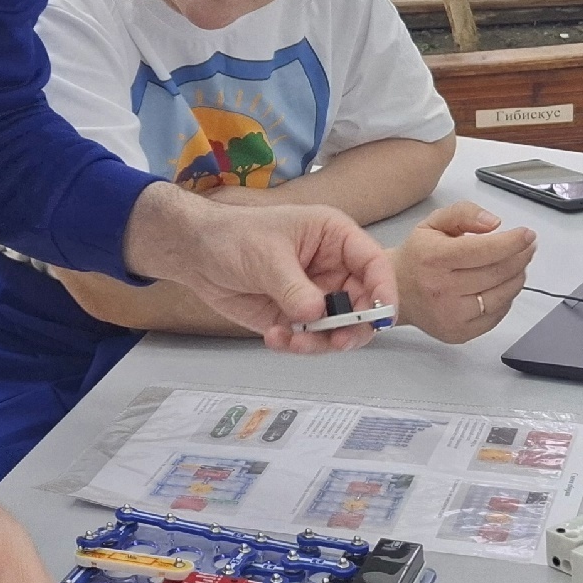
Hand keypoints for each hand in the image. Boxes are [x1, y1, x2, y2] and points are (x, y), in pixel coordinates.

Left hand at [122, 182, 397, 354]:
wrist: (197, 255)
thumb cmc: (235, 237)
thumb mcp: (267, 256)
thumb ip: (295, 287)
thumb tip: (318, 315)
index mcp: (336, 238)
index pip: (374, 264)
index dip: (384, 290)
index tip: (380, 317)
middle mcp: (334, 269)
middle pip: (364, 304)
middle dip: (353, 327)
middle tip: (334, 342)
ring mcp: (317, 296)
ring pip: (340, 329)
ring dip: (321, 342)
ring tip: (292, 341)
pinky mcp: (297, 318)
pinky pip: (312, 340)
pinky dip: (298, 345)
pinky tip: (274, 336)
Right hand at [392, 201, 535, 342]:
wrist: (395, 292)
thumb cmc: (417, 257)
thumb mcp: (433, 223)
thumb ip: (464, 214)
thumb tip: (494, 224)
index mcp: (434, 258)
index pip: (484, 251)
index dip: (512, 242)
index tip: (527, 235)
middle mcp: (441, 289)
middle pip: (497, 273)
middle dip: (520, 257)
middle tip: (527, 247)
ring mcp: (451, 315)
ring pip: (502, 295)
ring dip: (517, 277)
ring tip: (517, 264)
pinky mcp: (459, 333)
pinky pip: (497, 315)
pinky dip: (506, 298)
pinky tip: (502, 285)